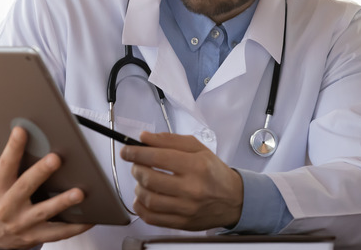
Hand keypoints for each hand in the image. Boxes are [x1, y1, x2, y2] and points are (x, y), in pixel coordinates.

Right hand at [0, 117, 92, 248]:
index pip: (4, 164)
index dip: (12, 148)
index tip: (22, 130)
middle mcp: (7, 205)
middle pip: (25, 187)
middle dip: (40, 173)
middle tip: (56, 158)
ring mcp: (21, 222)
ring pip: (43, 211)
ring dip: (61, 202)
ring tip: (79, 192)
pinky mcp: (34, 235)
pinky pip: (57, 233)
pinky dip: (74, 227)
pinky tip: (90, 218)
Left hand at [120, 132, 242, 229]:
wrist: (234, 199)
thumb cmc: (215, 172)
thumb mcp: (199, 149)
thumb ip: (170, 140)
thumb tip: (144, 138)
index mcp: (196, 165)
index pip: (158, 157)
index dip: (136, 153)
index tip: (127, 151)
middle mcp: (192, 188)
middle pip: (149, 178)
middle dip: (136, 168)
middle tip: (137, 165)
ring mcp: (186, 208)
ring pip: (148, 199)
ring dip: (138, 187)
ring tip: (143, 181)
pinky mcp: (182, 223)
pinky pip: (151, 217)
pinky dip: (140, 207)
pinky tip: (143, 198)